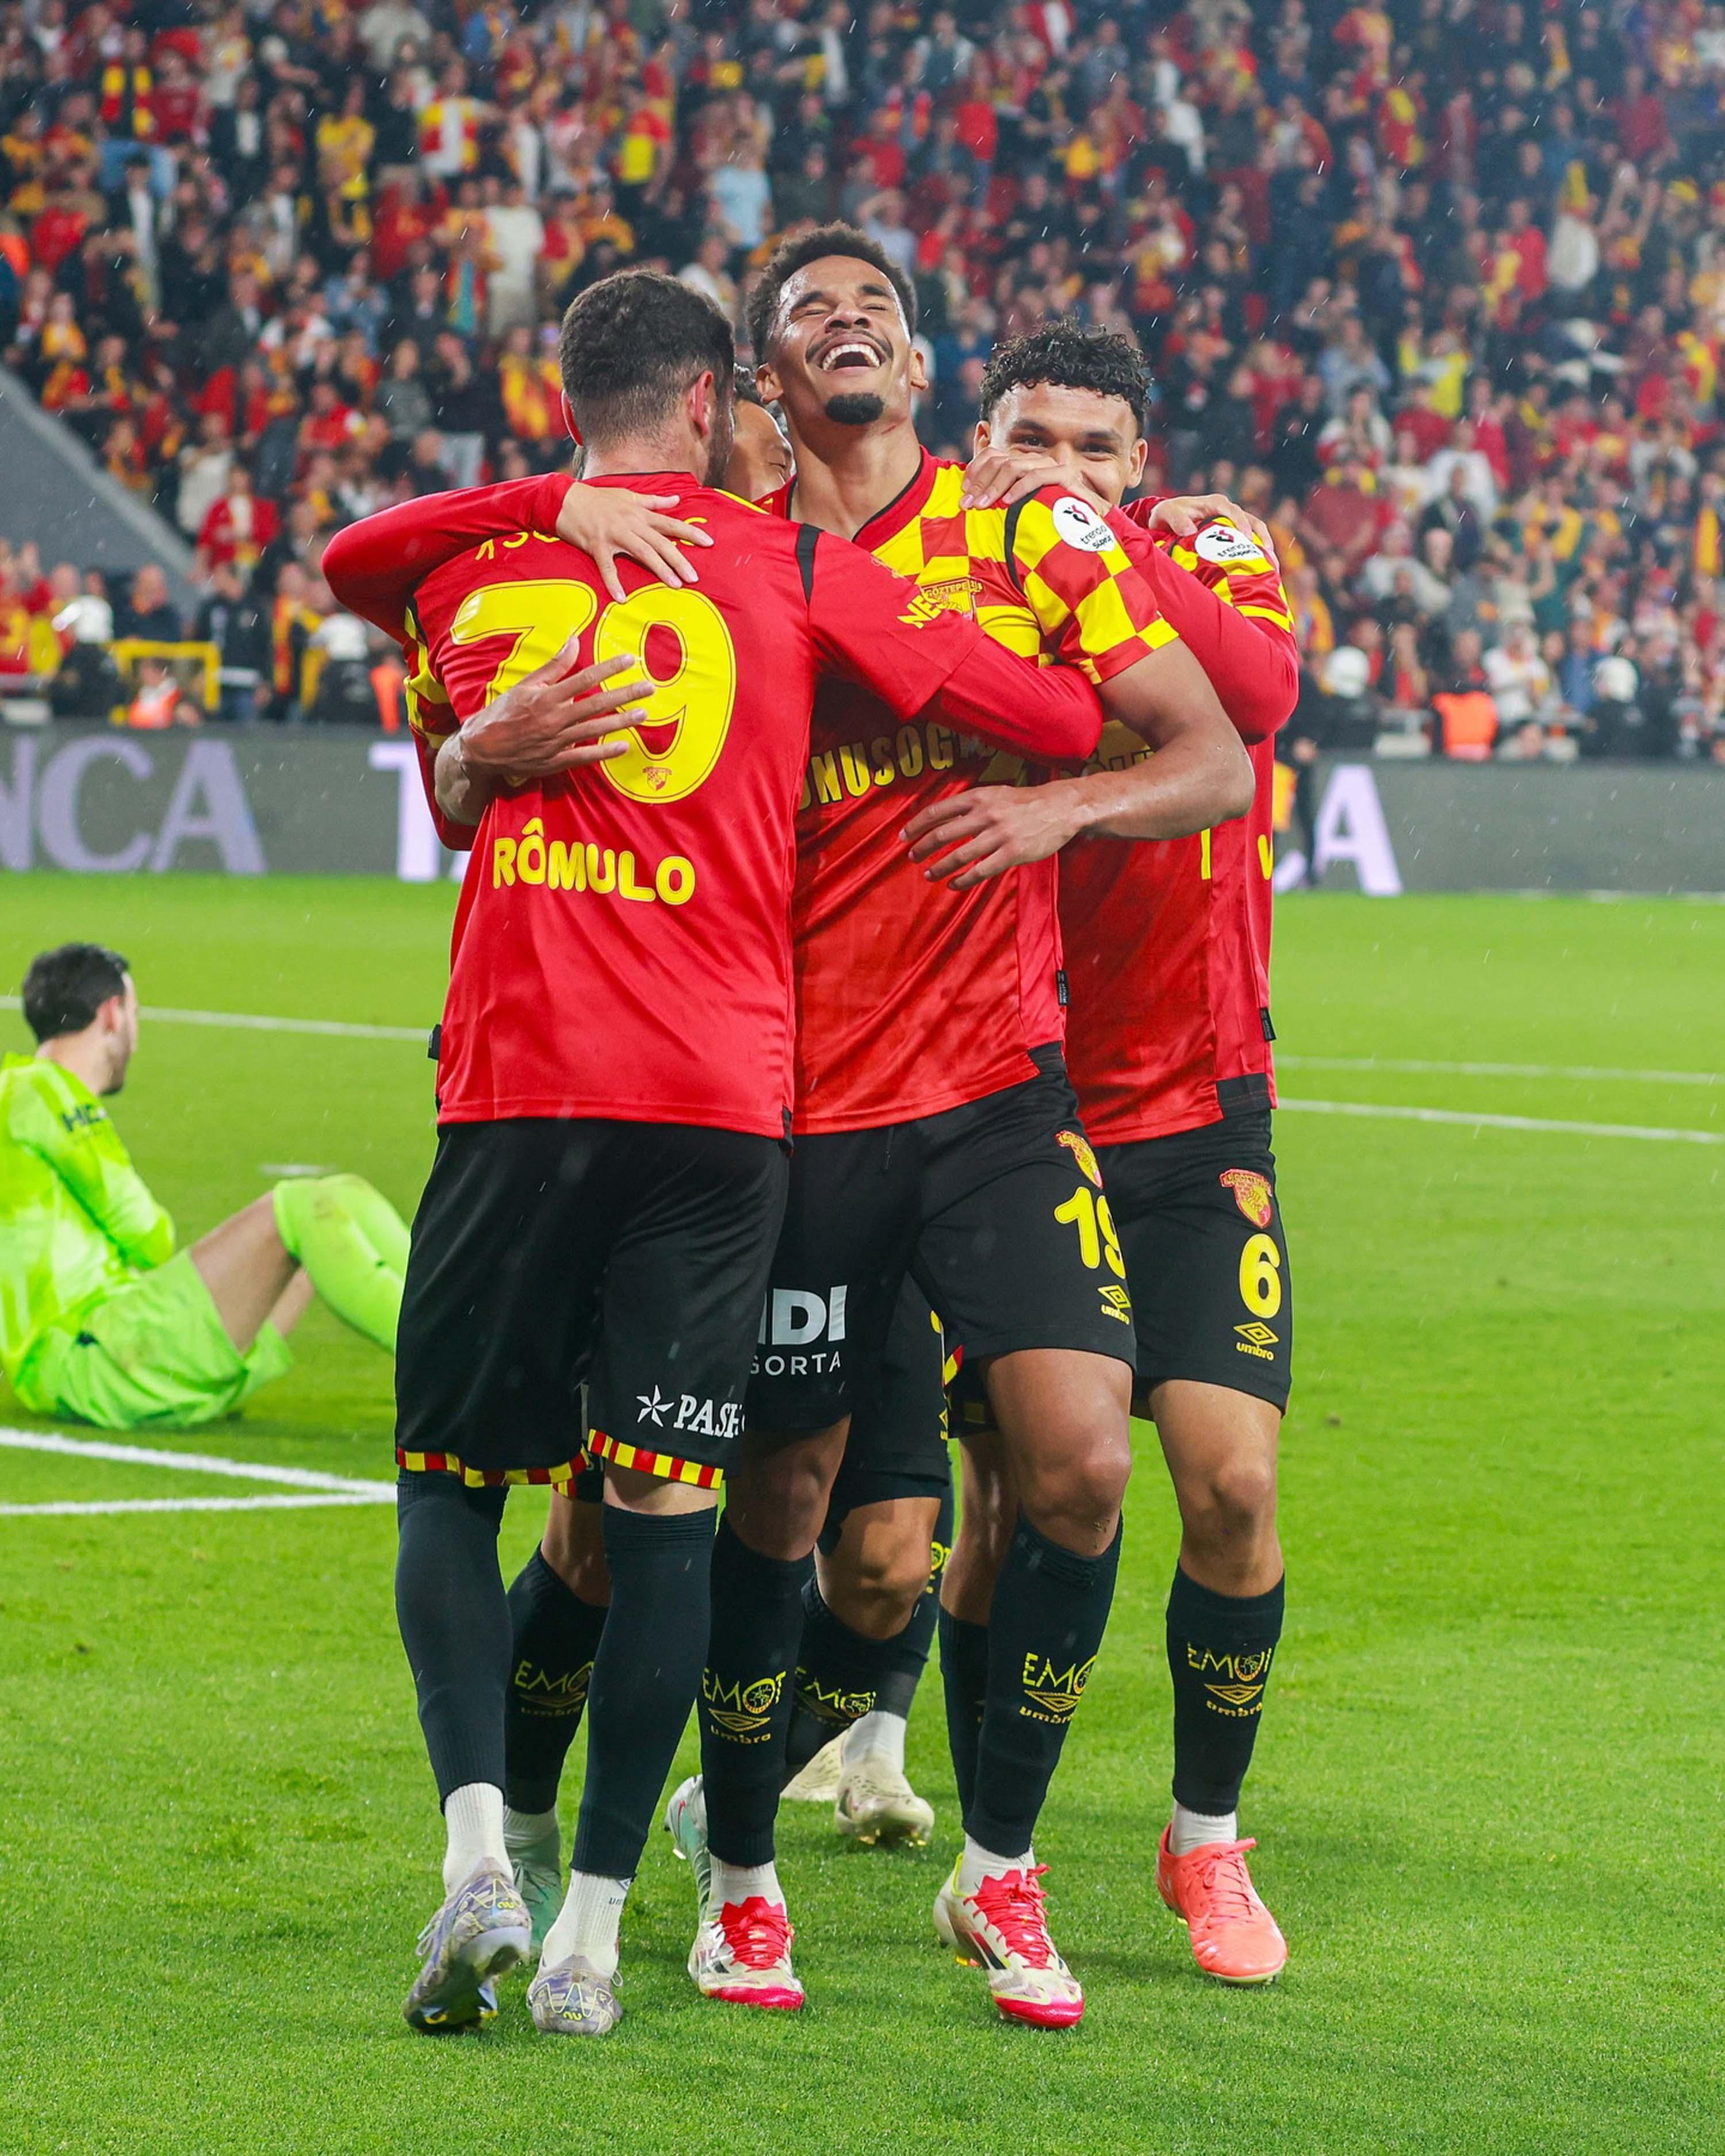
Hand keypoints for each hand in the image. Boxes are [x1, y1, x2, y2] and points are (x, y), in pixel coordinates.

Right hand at [458, 641, 647, 784]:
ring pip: (594, 730)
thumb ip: (553, 665)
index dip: (608, 669)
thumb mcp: (525, 685)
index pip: (583, 678)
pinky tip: (624, 746)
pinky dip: (604, 753)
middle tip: (649, 688)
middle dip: (624, 695)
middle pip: (595, 703)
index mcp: (546, 697)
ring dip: (621, 722)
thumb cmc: (504, 713)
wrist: (482, 748)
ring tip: (643, 714)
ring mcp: (556, 741)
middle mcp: (554, 719)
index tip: (629, 661)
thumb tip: (574, 641)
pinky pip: (584, 756)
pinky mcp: (556, 761)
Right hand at [556, 480, 715, 602]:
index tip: (709, 542)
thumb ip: (654, 501)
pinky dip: (614, 582)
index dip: (690, 532)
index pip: (671, 523)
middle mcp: (631, 523)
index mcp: (640, 514)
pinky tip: (622, 598)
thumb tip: (677, 500)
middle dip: (679, 559)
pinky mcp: (597, 545)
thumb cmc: (598, 499)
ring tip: (674, 585)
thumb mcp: (628, 496)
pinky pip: (607, 566)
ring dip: (659, 569)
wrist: (565, 499)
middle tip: (694, 577)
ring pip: (642, 552)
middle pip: (660, 542)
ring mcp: (614, 534)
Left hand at [902, 783, 1083, 888]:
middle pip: (943, 834)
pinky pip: (981, 871)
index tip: (903, 836)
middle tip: (912, 857)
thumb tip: (942, 819)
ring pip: (959, 856)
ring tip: (929, 874)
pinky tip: (953, 885)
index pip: (938, 811)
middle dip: (923, 848)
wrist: (1060, 808)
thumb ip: (970, 805)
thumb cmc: (1024, 802)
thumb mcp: (994, 794)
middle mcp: (985, 814)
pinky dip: (963, 880)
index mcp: (978, 797)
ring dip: (940, 867)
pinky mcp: (1012, 854)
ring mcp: (999, 835)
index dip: (916, 824)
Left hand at [960, 448, 1104, 511]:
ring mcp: (1050, 466)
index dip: (975, 470)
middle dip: (980, 482)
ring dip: (994, 487)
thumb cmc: (1048, 524)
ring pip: (1014, 466)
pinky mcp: (1064, 476)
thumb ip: (997, 500)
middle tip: (967, 504)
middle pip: (999, 460)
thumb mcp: (1016, 512)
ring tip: (983, 506)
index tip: (963, 492)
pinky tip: (1006, 503)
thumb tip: (970, 495)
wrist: (1086, 533)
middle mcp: (1035, 461)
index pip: (992, 455)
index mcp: (1023, 466)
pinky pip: (1036, 476)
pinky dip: (1019, 489)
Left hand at [1147, 492, 1279, 564]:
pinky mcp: (1232, 535)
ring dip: (1264, 548)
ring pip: (1255, 533)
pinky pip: (1248, 544)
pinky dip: (1256, 554)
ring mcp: (1232, 523)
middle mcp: (1227, 511)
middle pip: (1252, 521)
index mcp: (1215, 503)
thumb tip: (1190, 531)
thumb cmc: (1168, 514)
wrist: (1167, 519)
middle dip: (1262, 538)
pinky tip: (1262, 570)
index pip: (1232, 510)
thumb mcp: (1166, 513)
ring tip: (1272, 567)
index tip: (1247, 538)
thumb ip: (1177, 519)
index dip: (1241, 523)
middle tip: (1269, 558)